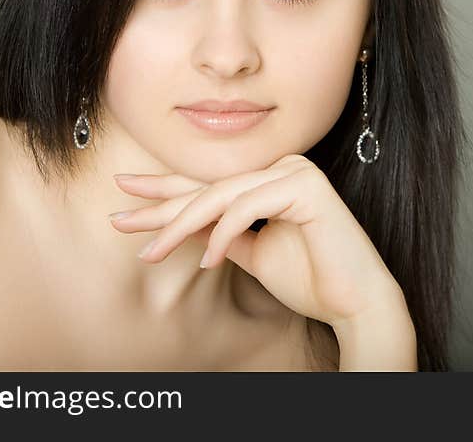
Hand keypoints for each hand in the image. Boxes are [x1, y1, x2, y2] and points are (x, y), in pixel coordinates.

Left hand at [109, 154, 406, 328]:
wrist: (354, 303)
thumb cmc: (309, 279)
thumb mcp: (251, 253)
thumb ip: (221, 234)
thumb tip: (179, 226)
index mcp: (270, 180)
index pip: (210, 185)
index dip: (165, 193)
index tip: (125, 201)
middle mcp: (282, 168)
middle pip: (209, 187)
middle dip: (160, 206)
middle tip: (118, 218)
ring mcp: (295, 172)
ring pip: (221, 195)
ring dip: (181, 226)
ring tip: (151, 253)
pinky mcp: (306, 187)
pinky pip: (247, 206)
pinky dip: (222, 233)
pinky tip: (207, 261)